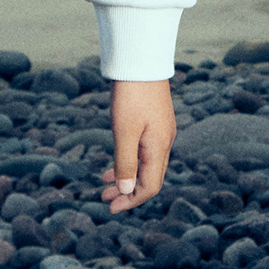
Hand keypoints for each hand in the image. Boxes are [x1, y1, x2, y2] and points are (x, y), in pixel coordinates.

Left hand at [102, 79, 174, 212]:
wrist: (142, 61)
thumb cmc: (131, 95)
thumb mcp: (124, 131)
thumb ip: (125, 162)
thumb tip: (126, 190)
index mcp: (158, 148)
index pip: (150, 186)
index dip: (131, 200)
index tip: (111, 207)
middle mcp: (164, 143)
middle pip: (149, 178)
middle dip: (127, 192)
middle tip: (104, 198)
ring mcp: (161, 132)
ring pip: (146, 165)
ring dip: (127, 177)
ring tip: (105, 183)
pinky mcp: (155, 122)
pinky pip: (144, 151)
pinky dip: (129, 161)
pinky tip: (115, 162)